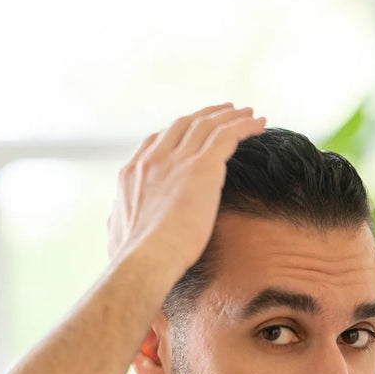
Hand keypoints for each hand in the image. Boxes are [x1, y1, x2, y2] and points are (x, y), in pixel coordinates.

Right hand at [106, 103, 265, 275]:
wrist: (145, 261)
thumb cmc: (132, 260)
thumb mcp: (116, 234)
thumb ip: (118, 219)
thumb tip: (114, 215)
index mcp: (132, 173)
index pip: (156, 141)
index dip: (177, 132)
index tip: (192, 132)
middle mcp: (153, 159)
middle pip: (184, 125)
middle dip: (206, 115)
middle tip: (224, 112)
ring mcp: (177, 160)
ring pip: (209, 125)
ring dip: (230, 116)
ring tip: (248, 114)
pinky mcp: (202, 167)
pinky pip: (228, 135)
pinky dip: (245, 125)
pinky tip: (260, 123)